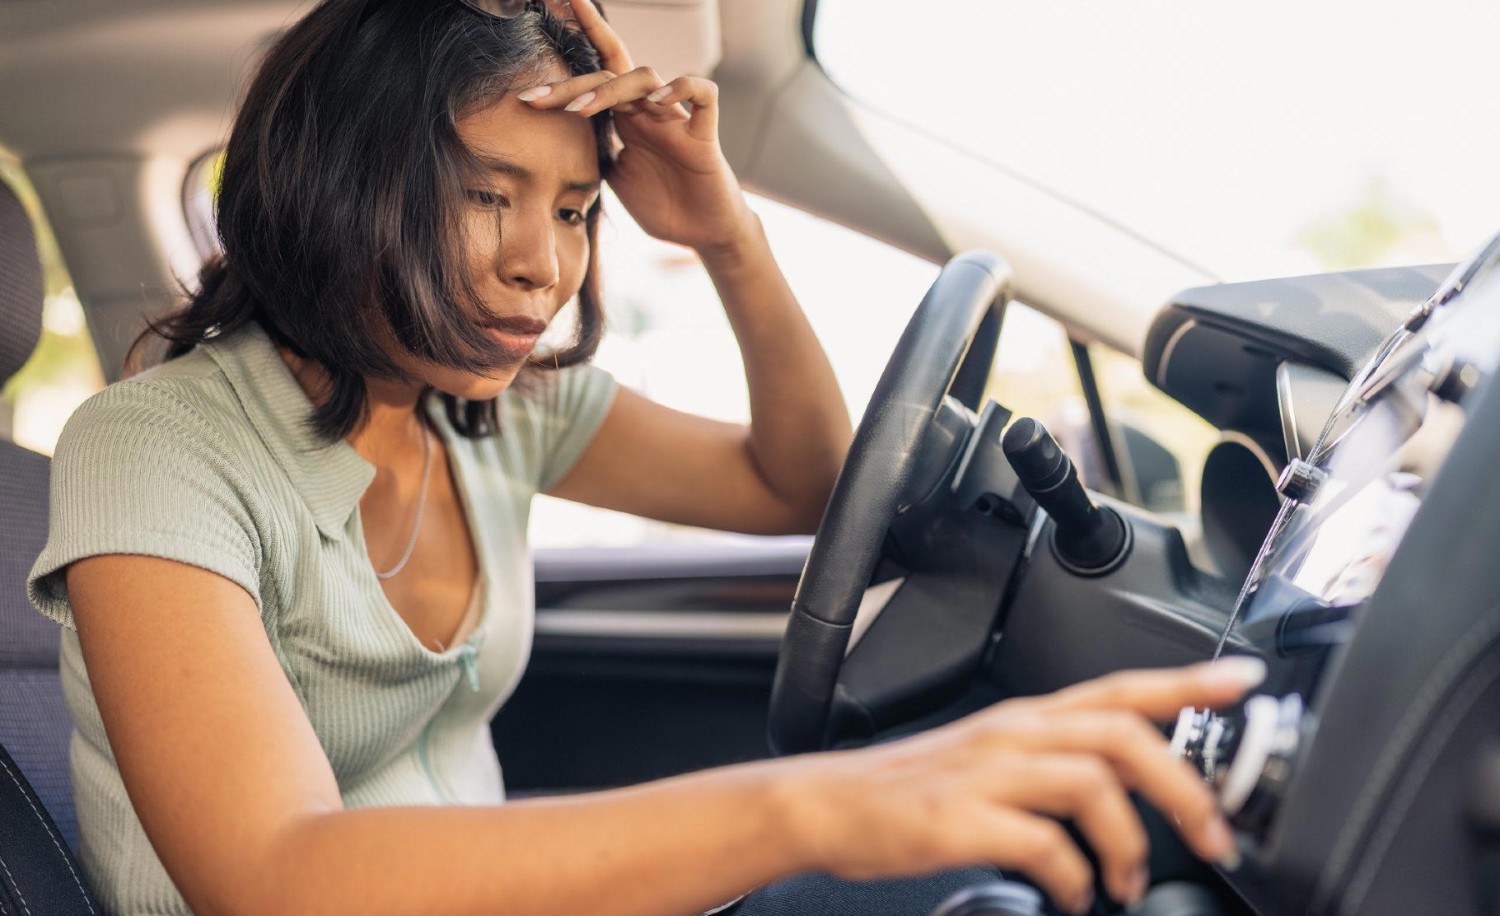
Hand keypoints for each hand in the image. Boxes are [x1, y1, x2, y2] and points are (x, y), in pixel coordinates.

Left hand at [523, 0, 752, 253]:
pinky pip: (702, 95)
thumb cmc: (665, 206)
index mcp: (629, 120)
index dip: (579, 43)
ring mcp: (676, 120)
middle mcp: (650, 112)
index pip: (601, 72)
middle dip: (570, 82)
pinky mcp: (704, 135)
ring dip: (609, 91)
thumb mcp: (616, 180)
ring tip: (581, 112)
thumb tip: (559, 141)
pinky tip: (656, 104)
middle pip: (610, 73)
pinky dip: (680, 89)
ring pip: (646, 77)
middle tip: (534, 98)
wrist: (705, 235)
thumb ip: (595, 153)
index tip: (548, 23)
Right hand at [779, 658, 1265, 913]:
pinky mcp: (960, 817)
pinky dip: (1072, 877)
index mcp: (1026, 718)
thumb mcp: (991, 760)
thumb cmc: (912, 789)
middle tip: (1215, 834)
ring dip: (1129, 841)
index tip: (1248, 683)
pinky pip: (1042, 844)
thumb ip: (1057, 764)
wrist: (829, 804)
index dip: (1187, 683)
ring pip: (1091, 782)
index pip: (1121, 687)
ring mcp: (986, 773)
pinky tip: (1072, 897)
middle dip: (1183, 784)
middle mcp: (1014, 734)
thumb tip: (1128, 795)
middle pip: (1123, 733)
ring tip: (1127, 882)